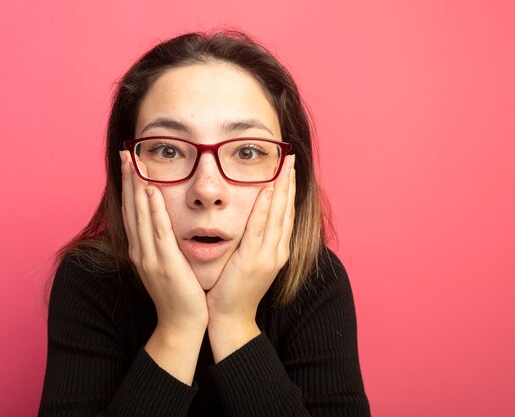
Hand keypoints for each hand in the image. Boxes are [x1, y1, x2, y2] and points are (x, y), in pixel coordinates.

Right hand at [120, 151, 207, 332]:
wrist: (181, 324)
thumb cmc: (178, 294)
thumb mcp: (165, 264)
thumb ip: (162, 243)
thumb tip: (164, 224)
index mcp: (140, 249)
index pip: (132, 211)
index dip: (129, 186)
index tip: (129, 163)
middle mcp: (139, 250)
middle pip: (131, 208)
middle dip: (128, 179)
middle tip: (125, 153)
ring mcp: (149, 256)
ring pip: (140, 215)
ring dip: (136, 187)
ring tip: (134, 162)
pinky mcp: (164, 263)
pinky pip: (158, 231)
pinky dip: (153, 210)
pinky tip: (150, 191)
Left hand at [206, 155, 295, 360]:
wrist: (230, 318)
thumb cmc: (234, 290)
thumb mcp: (247, 262)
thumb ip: (252, 242)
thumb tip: (250, 223)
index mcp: (276, 251)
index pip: (285, 213)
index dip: (288, 190)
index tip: (288, 169)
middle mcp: (278, 251)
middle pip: (287, 210)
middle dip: (290, 183)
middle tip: (292, 158)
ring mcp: (268, 256)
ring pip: (278, 215)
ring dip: (282, 189)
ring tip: (285, 166)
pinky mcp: (255, 260)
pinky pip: (261, 228)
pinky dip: (266, 208)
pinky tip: (269, 190)